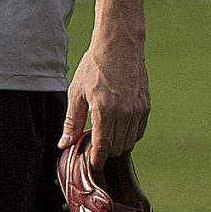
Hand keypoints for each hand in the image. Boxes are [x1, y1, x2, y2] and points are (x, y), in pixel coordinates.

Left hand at [63, 29, 149, 163]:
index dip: (97, 161)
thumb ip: (72, 122)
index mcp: (105, 110)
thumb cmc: (95, 66)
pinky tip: (117, 128)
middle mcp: (124, 113)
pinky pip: (138, 131)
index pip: (103, 148)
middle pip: (117, 148)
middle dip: (105, 152)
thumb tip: (65, 144)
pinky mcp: (145, 106)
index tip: (91, 166)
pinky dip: (128, 135)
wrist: (120, 45)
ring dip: (117, 145)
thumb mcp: (76, 92)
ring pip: (129, 142)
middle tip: (93, 146)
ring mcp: (137, 110)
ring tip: (104, 136)